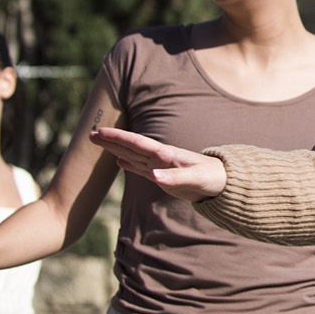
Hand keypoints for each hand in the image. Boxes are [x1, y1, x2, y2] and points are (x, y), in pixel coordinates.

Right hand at [91, 127, 224, 201]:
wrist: (224, 182)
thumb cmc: (211, 178)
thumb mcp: (194, 178)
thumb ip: (174, 177)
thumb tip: (153, 175)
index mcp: (165, 155)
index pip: (136, 143)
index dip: (118, 138)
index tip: (99, 131)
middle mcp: (160, 158)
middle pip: (130, 146)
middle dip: (111, 140)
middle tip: (90, 133)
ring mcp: (161, 166)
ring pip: (132, 155)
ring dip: (115, 149)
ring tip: (99, 142)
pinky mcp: (163, 176)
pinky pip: (141, 168)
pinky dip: (128, 164)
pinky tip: (120, 162)